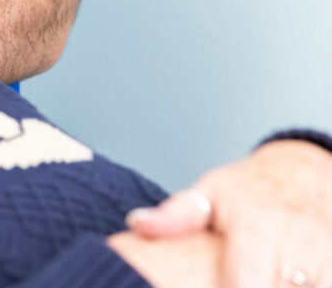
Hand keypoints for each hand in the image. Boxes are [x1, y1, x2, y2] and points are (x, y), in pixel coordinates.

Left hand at [127, 140, 331, 287]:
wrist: (308, 174)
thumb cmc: (250, 189)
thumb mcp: (210, 192)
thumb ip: (177, 215)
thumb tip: (137, 224)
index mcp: (258, 227)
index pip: (244, 284)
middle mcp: (298, 246)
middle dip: (246, 287)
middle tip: (224, 281)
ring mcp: (325, 261)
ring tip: (246, 277)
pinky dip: (301, 287)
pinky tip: (278, 282)